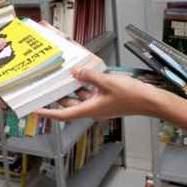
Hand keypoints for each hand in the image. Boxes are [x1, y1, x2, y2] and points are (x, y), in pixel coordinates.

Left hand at [35, 67, 163, 120]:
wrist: (149, 100)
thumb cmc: (131, 96)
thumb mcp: (107, 82)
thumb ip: (89, 76)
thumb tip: (76, 72)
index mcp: (90, 110)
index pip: (64, 114)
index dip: (49, 113)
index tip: (36, 110)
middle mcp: (92, 110)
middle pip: (69, 105)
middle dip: (57, 97)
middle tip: (46, 88)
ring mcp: (99, 105)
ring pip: (79, 97)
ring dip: (71, 89)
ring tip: (62, 76)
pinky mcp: (105, 99)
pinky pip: (90, 93)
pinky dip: (84, 85)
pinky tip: (83, 74)